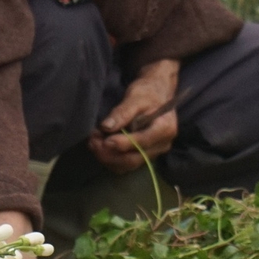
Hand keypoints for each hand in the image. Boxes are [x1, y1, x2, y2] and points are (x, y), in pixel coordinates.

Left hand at [89, 60, 178, 174]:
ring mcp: (153, 153)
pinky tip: (100, 146)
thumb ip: (122, 112)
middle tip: (93, 141)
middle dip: (110, 154)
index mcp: (165, 129)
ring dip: (107, 157)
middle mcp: (162, 145)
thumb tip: (106, 127)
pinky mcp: (144, 156)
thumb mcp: (136, 97)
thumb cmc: (148, 93)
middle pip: (133, 159)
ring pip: (127, 165)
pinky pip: (125, 165)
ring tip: (93, 142)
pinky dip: (110, 158)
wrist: (156, 94)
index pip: (142, 142)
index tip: (104, 140)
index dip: (122, 143)